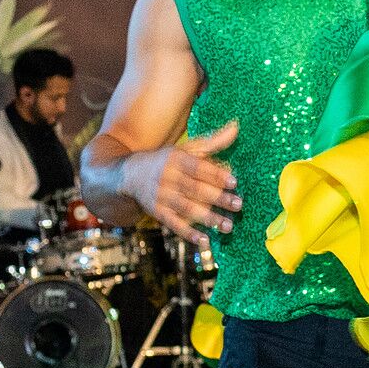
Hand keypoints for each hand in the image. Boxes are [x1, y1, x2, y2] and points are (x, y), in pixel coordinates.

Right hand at [124, 120, 242, 247]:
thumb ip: (212, 142)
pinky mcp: (157, 212)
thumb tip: (237, 127)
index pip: (198, 167)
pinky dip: (188, 233)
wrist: (129, 174)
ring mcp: (161, 196)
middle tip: (239, 205)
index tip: (234, 182)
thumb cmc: (167, 160)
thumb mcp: (186, 148)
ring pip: (186, 208)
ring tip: (228, 227)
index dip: (216, 174)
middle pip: (195, 189)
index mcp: (176, 159)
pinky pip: (173, 224)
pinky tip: (204, 240)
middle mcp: (167, 177)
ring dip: (208, 218)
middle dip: (218, 198)